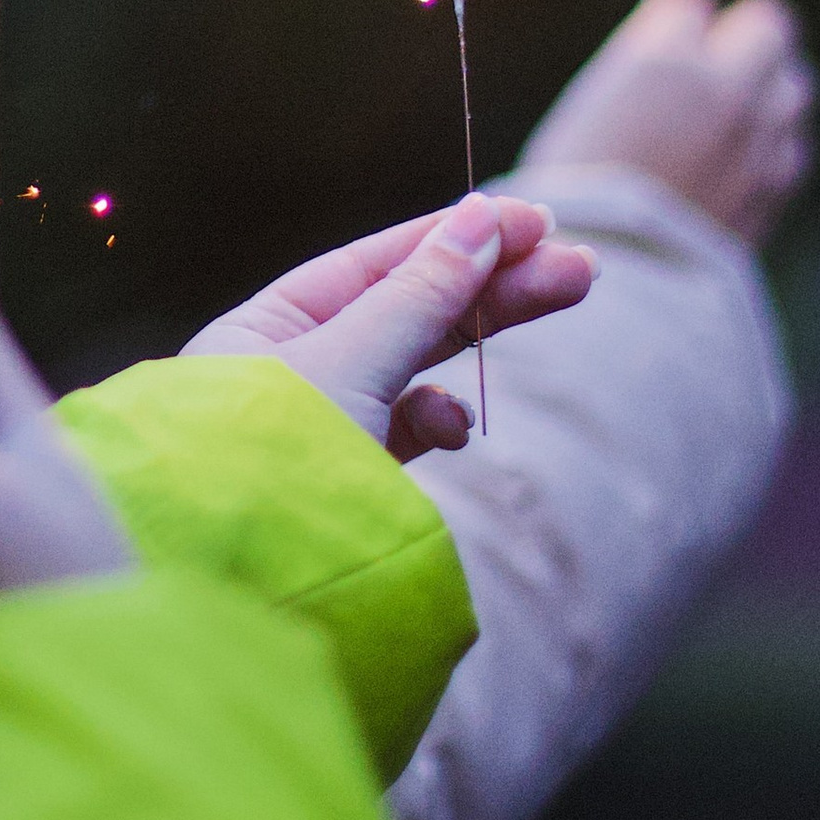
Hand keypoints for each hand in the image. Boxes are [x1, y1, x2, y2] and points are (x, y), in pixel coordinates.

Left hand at [182, 193, 595, 458]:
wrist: (237, 598)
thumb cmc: (271, 463)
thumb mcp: (349, 364)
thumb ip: (420, 296)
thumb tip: (481, 220)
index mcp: (264, 329)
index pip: (373, 265)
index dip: (452, 239)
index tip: (531, 222)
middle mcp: (289, 371)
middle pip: (407, 309)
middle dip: (492, 284)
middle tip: (581, 266)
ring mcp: (323, 428)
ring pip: (417, 364)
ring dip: (482, 335)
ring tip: (556, 308)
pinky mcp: (350, 483)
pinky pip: (405, 430)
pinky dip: (439, 419)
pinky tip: (458, 428)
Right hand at [517, 0, 816, 243]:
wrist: (619, 278)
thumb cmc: (578, 195)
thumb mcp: (589, 112)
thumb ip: (646, 70)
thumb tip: (677, 52)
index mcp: (665, 60)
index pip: (693, 2)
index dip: (678, 24)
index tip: (667, 43)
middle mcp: (725, 86)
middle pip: (770, 26)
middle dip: (749, 39)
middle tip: (722, 65)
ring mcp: (762, 136)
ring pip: (794, 85)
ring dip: (770, 92)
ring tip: (735, 119)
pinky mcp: (778, 184)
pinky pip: (793, 144)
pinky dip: (775, 146)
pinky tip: (742, 164)